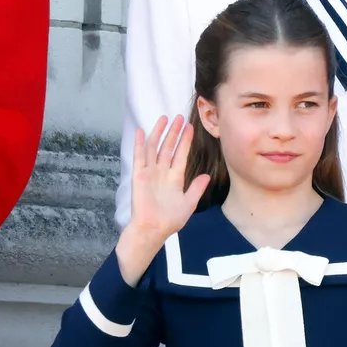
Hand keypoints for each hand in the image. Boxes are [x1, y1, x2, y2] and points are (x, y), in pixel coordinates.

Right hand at [115, 115, 210, 284]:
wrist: (154, 229)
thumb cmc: (169, 220)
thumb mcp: (188, 203)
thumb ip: (196, 188)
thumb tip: (206, 176)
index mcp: (175, 178)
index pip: (181, 155)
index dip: (185, 141)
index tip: (190, 128)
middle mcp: (162, 172)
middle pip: (168, 147)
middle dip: (173, 132)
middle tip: (178, 117)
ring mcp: (150, 172)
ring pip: (155, 148)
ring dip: (159, 133)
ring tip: (164, 118)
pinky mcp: (139, 175)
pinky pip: (140, 156)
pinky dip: (140, 144)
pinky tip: (142, 132)